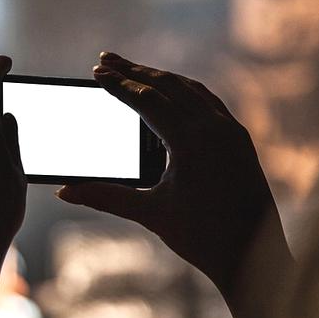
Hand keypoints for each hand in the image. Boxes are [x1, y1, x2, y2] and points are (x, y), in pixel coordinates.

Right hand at [56, 52, 285, 291]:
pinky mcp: (241, 140)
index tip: (96, 72)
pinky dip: (185, 91)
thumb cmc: (203, 238)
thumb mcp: (150, 214)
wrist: (254, 258)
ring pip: (192, 89)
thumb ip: (105, 196)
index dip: (119, 84)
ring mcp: (232, 131)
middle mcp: (215, 128)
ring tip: (134, 71)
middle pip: (169, 85)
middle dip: (135, 71)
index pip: (147, 99)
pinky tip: (172, 94)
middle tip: (106, 60)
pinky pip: (209, 102)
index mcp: (191, 142)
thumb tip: (64, 191)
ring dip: (160, 77)